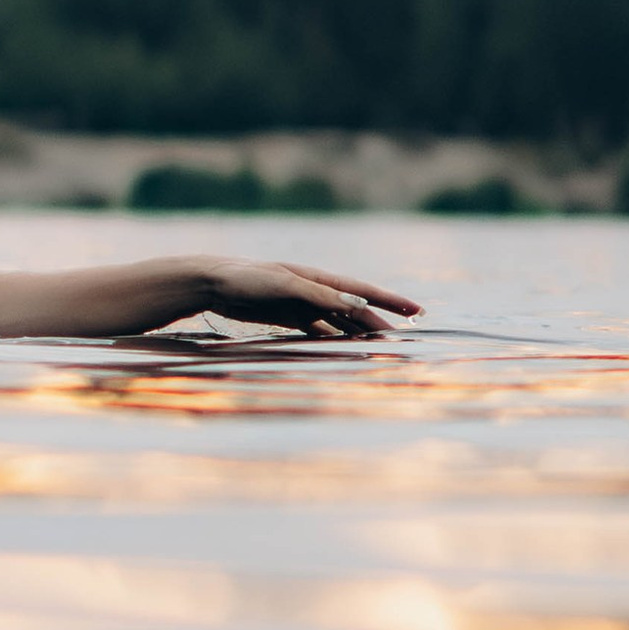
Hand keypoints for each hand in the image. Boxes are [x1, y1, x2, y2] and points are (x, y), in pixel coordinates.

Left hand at [198, 259, 421, 338]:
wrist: (212, 283)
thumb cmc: (247, 279)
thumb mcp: (286, 285)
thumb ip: (321, 295)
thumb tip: (358, 305)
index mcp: (318, 278)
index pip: (363, 292)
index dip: (390, 301)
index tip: (417, 312)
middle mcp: (314, 290)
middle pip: (355, 310)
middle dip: (379, 324)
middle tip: (402, 342)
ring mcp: (301, 304)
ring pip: (339, 321)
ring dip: (358, 334)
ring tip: (379, 348)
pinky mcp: (287, 316)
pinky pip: (317, 329)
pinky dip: (332, 339)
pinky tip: (342, 350)